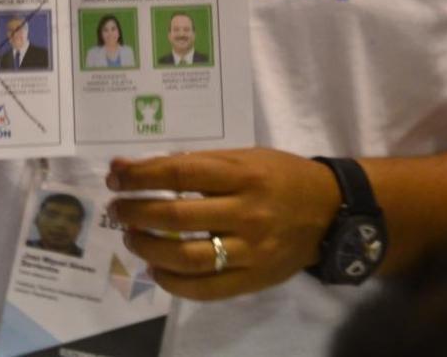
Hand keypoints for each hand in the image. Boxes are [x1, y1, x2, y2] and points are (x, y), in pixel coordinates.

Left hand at [106, 148, 340, 299]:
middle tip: (116, 207)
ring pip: (187, 257)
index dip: (141, 175)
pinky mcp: (254, 279)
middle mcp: (247, 212)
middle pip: (177, 216)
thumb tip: (131, 166)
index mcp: (243, 174)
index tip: (116, 176)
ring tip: (130, 237)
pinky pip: (206, 289)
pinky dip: (173, 283)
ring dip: (148, 249)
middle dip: (136, 212)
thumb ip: (193, 163)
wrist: (331, 211)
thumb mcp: (244, 157)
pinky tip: (156, 270)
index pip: (180, 174)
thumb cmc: (280, 176)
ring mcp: (251, 250)